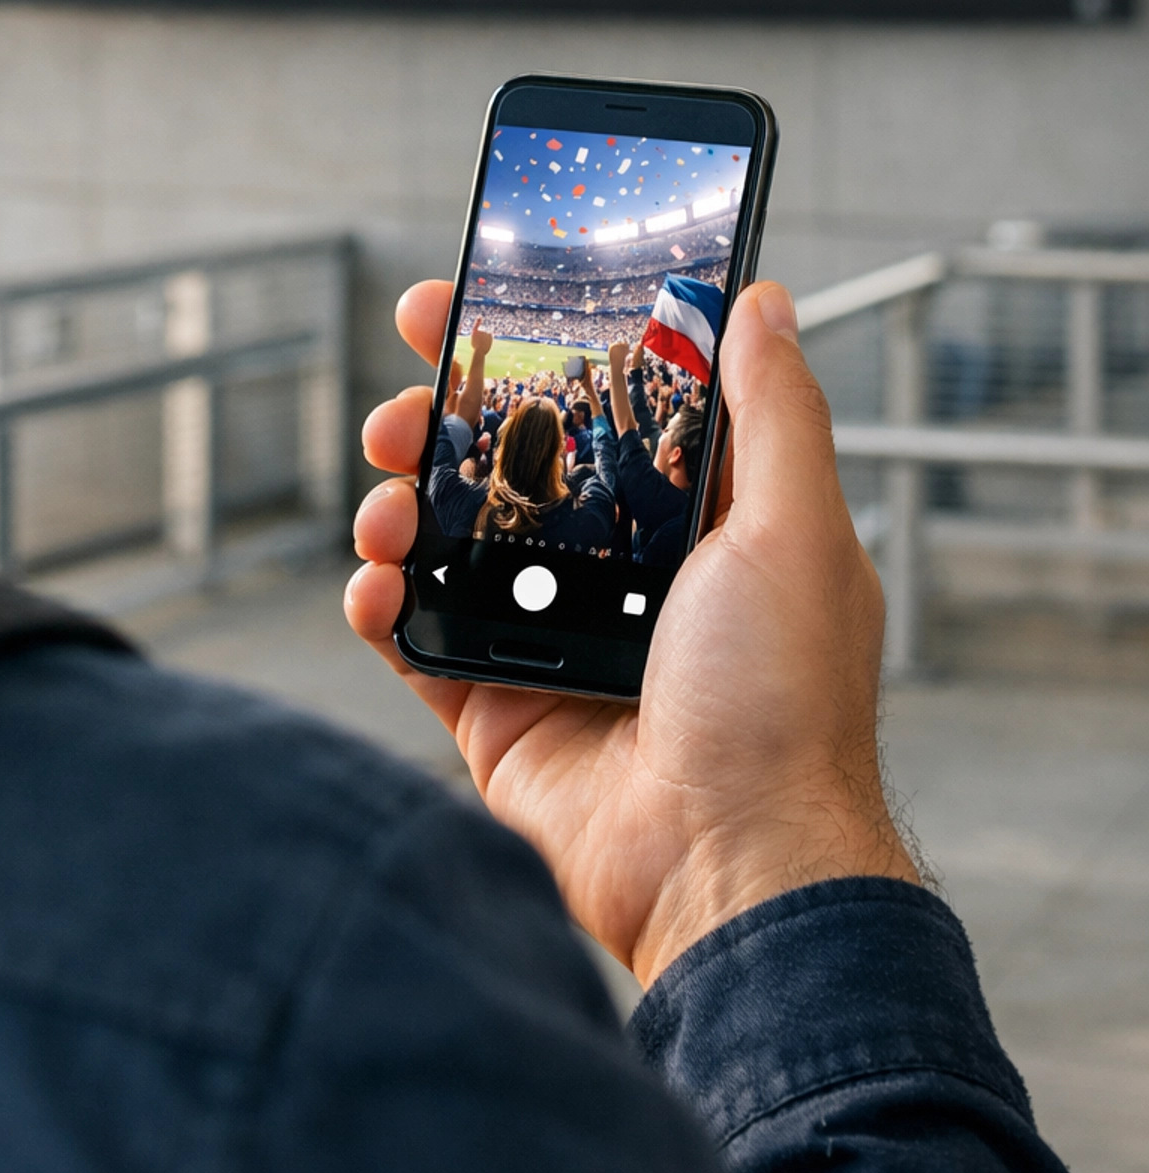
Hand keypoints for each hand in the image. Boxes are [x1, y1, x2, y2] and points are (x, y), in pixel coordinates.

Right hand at [347, 279, 918, 987]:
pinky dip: (383, 602)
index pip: (608, 406)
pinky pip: (418, 638)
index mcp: (700, 524)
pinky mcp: (499, 708)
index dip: (543, 349)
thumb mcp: (797, 532)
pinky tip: (376, 581)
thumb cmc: (785, 708)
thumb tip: (764, 300)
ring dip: (401, 500)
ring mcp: (554, 641)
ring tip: (385, 495)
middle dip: (445, 417)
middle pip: (510, 465)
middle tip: (404, 389)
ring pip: (450, 540)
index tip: (478, 300)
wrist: (732, 872)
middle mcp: (623, 573)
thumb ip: (775, 411)